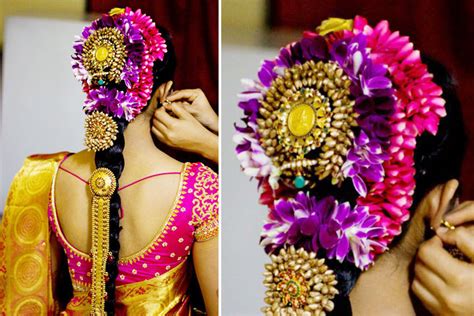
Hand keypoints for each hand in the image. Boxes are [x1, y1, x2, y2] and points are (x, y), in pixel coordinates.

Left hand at [152, 102, 217, 162]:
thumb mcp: (188, 116)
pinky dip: (158, 130)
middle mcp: (168, 134)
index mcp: (173, 125)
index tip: (165, 108)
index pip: (158, 113)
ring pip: (153, 128)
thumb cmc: (196, 128)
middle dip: (158, 115)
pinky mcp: (167, 144)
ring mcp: (167, 140)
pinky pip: (157, 135)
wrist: (202, 143)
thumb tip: (167, 104)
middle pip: (154, 120)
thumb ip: (177, 108)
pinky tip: (164, 127)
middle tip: (164, 113)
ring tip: (164, 120)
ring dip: (156, 122)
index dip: (160, 109)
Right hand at [166, 89, 217, 132]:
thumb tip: (167, 105)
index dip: (172, 96)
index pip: (181, 92)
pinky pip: (177, 106)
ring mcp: (188, 100)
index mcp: (196, 92)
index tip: (165, 101)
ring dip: (170, 104)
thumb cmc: (206, 118)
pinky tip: (167, 112)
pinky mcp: (186, 106)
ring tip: (163, 108)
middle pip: (177, 95)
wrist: (211, 125)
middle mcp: (192, 94)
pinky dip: (173, 109)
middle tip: (161, 104)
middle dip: (170, 100)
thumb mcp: (193, 111)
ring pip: (176, 101)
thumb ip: (181, 108)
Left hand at [412, 201, 473, 315]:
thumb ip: (464, 240)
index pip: (426, 251)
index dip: (433, 242)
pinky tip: (438, 280)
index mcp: (460, 278)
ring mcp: (442, 308)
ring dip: (424, 268)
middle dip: (427, 254)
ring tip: (440, 265)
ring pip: (416, 279)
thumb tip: (440, 232)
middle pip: (419, 264)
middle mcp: (448, 295)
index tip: (443, 242)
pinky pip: (419, 293)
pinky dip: (424, 283)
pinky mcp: (439, 315)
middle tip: (441, 252)